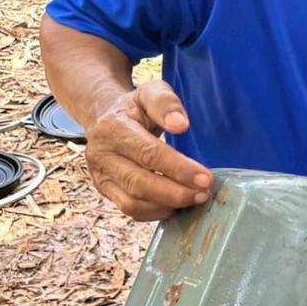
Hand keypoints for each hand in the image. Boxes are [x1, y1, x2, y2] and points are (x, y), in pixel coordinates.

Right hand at [85, 80, 212, 220]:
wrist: (105, 119)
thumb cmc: (135, 108)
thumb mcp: (150, 92)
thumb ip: (165, 102)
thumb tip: (181, 125)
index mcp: (112, 128)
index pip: (149, 154)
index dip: (179, 169)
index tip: (206, 178)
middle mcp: (101, 155)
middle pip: (140, 183)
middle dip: (176, 193)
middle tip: (205, 194)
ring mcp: (100, 176)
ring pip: (133, 203)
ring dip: (168, 205)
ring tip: (195, 199)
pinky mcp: (105, 191)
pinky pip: (131, 211)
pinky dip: (156, 213)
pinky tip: (177, 205)